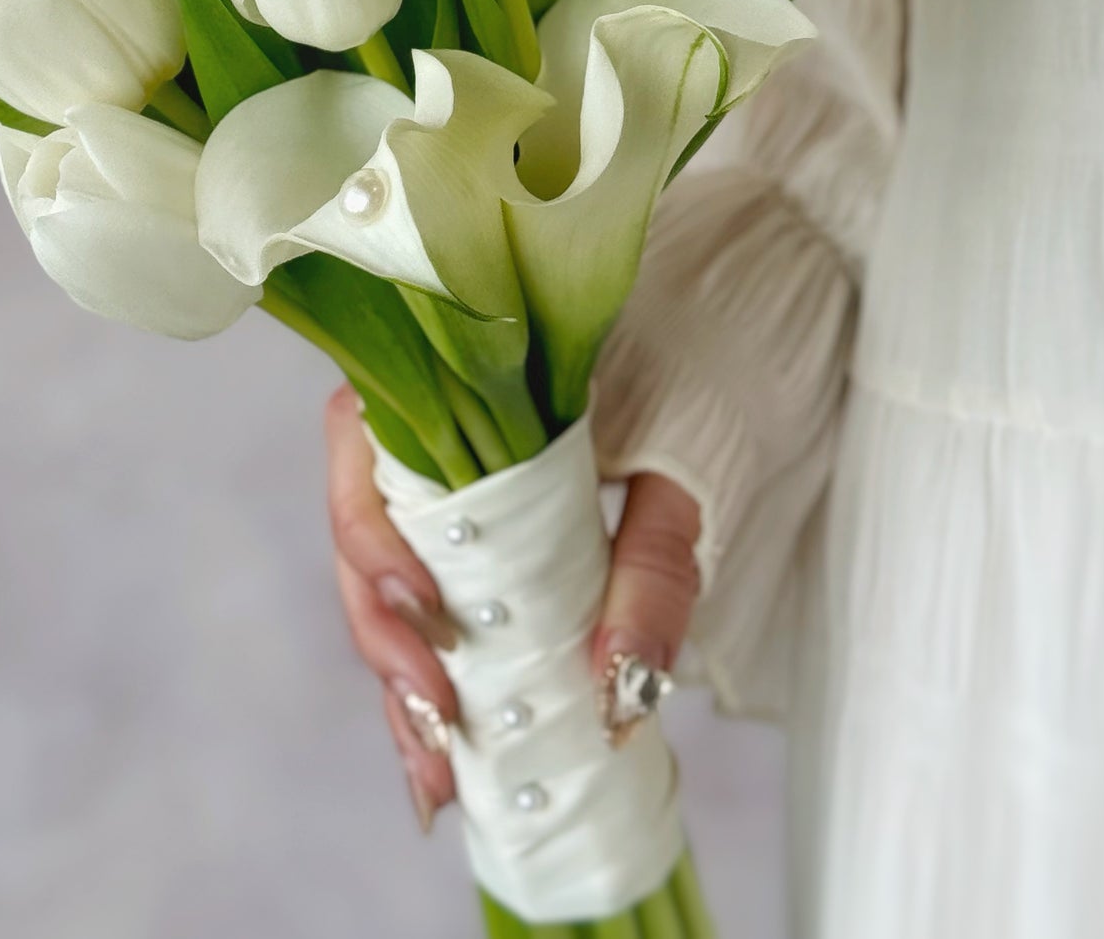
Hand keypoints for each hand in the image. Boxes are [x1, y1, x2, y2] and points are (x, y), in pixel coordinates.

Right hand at [323, 384, 702, 830]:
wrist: (741, 325)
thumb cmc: (705, 367)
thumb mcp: (686, 462)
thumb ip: (654, 563)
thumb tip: (615, 689)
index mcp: (456, 372)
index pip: (362, 449)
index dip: (371, 539)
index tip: (427, 614)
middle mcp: (430, 423)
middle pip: (363, 534)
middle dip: (388, 644)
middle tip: (440, 736)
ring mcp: (449, 481)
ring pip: (388, 580)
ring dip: (403, 679)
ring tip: (439, 777)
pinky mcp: (480, 530)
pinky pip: (436, 600)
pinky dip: (437, 674)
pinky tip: (451, 748)